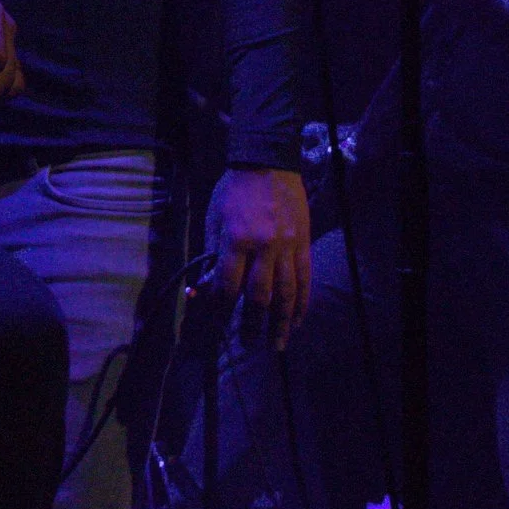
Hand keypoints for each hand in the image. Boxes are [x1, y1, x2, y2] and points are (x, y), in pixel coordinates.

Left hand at [208, 166, 311, 349]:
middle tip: (249, 345)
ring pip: (286, 293)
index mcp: (236, 240)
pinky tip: (296, 320)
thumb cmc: (233, 191)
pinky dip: (301, 303)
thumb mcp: (213, 219)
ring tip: (276, 344)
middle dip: (253, 324)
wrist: (268, 163)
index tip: (218, 326)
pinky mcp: (303, 244)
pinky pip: (304, 279)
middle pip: (259, 295)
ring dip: (281, 322)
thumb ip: (211, 254)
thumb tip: (204, 288)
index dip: (222, 309)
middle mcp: (264, 247)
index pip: (228, 285)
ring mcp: (287, 247)